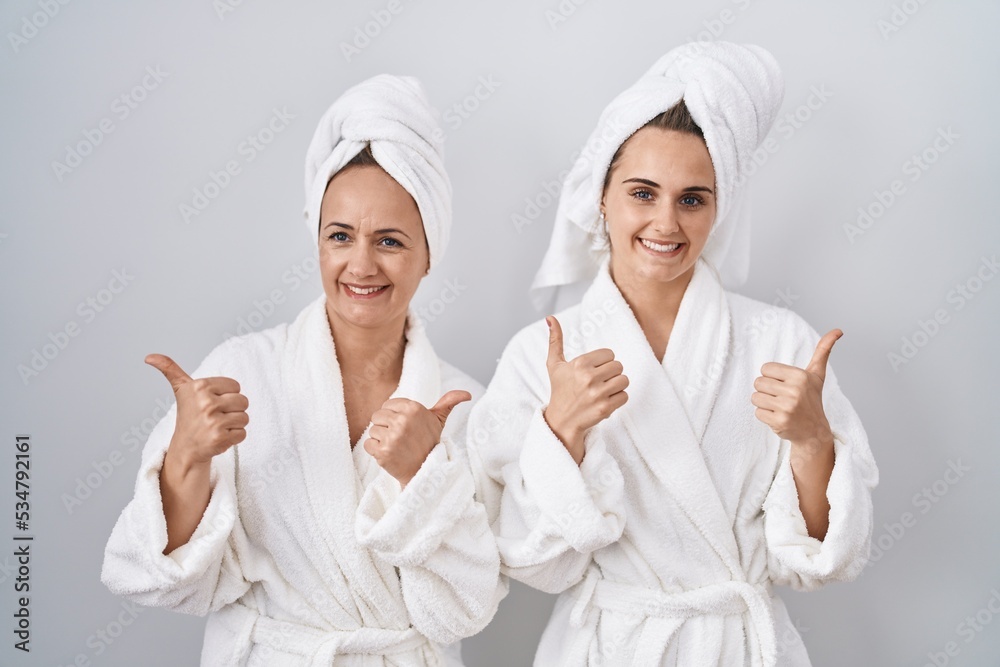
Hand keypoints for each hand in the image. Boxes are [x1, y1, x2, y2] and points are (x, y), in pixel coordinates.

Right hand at [145, 353, 248, 469]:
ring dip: (234, 425)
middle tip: (216, 416)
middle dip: (233, 410)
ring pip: (244, 418)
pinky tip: (219, 437)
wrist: (185, 447)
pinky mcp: (219, 438)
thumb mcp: (181, 389)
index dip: (227, 395)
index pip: (236, 386)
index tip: (212, 402)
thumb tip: (149, 357)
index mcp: (200, 386)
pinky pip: (243, 433)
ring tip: (217, 426)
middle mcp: (206, 402)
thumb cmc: (189, 416)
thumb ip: (170, 369)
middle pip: (243, 401)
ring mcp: (213, 421)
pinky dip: (234, 438)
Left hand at [364, 390, 471, 486]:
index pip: (387, 405)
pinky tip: (389, 455)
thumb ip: (448, 403)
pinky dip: (375, 451)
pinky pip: (368, 444)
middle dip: (385, 427)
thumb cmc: (429, 443)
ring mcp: (392, 437)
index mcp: (413, 408)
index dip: (393, 416)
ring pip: (372, 430)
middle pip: (377, 416)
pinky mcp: (382, 451)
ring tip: (396, 447)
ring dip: (381, 440)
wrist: (424, 471)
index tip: (405, 427)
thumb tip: (467, 394)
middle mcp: (403, 420)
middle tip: (400, 439)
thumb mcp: (439, 421)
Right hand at [542, 315, 628, 464]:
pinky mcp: (605, 408)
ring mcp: (597, 394)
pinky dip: (618, 399)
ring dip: (617, 386)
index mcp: (579, 363)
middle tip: (599, 382)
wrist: (562, 420)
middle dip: (611, 374)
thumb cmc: (559, 390)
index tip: (593, 371)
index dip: (603, 362)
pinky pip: (625, 396)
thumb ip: (555, 340)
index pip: (610, 354)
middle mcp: (588, 377)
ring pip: (624, 380)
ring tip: (604, 390)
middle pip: (619, 366)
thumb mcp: (554, 364)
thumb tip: (550, 318)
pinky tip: (606, 400)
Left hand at [750, 329, 841, 449]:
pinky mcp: (779, 421)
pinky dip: (765, 415)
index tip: (784, 385)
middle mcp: (794, 391)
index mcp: (800, 376)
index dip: (771, 377)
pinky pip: (757, 412)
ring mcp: (787, 407)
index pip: (765, 368)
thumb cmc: (812, 399)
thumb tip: (838, 330)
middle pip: (758, 382)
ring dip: (764, 403)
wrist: (814, 432)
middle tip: (781, 397)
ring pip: (755, 397)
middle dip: (766, 390)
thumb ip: (823, 350)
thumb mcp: (817, 375)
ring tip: (779, 407)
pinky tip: (779, 417)